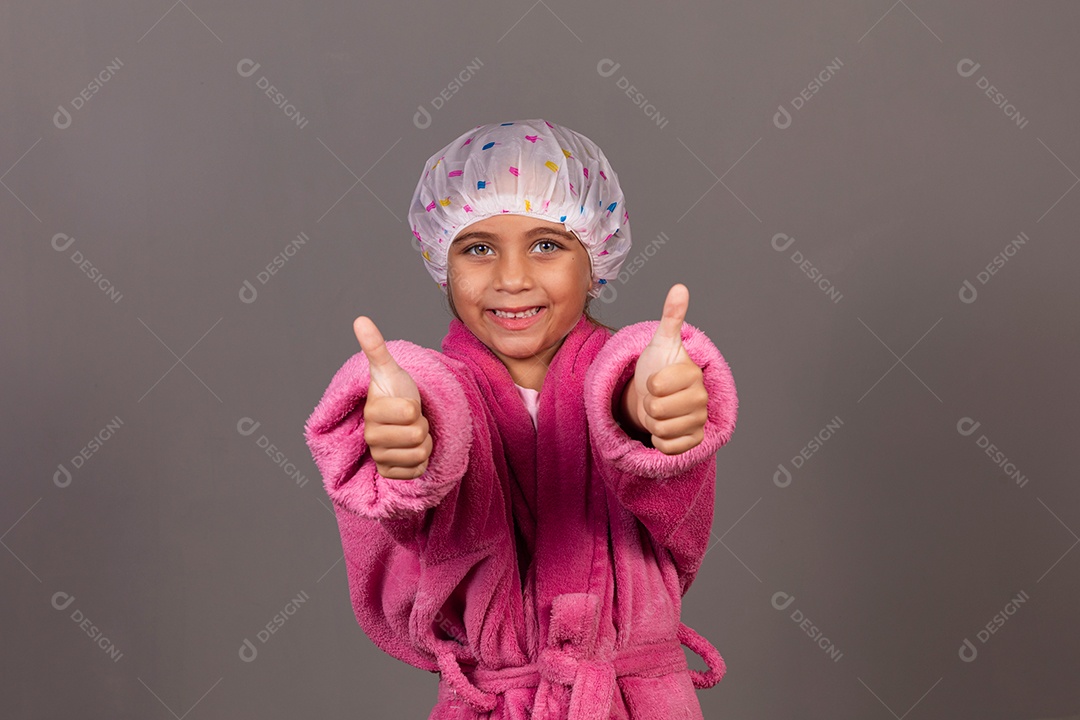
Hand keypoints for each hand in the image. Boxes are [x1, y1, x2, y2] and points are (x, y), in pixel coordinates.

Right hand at [353, 316, 432, 478]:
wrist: (402, 417)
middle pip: (417, 435)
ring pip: (419, 454)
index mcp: (372, 413)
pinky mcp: (390, 474)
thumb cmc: (396, 391)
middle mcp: (371, 438)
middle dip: (422, 426)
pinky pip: (417, 471)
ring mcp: (380, 457)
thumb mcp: (390, 369)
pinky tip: (411, 451)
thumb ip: (375, 347)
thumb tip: (360, 319)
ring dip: (424, 443)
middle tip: (412, 419)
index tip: (407, 404)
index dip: (417, 406)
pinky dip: (422, 462)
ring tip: (413, 433)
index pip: (411, 413)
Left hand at [624, 284, 707, 454]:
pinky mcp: (694, 441)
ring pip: (661, 429)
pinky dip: (659, 440)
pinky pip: (668, 447)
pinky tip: (664, 426)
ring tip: (660, 409)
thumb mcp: (660, 341)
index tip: (656, 378)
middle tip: (656, 396)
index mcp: (693, 374)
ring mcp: (699, 420)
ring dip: (653, 421)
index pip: (657, 387)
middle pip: (658, 410)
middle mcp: (702, 398)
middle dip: (649, 404)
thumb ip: (671, 317)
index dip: (649, 384)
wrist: (653, 394)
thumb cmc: (657, 366)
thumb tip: (680, 288)